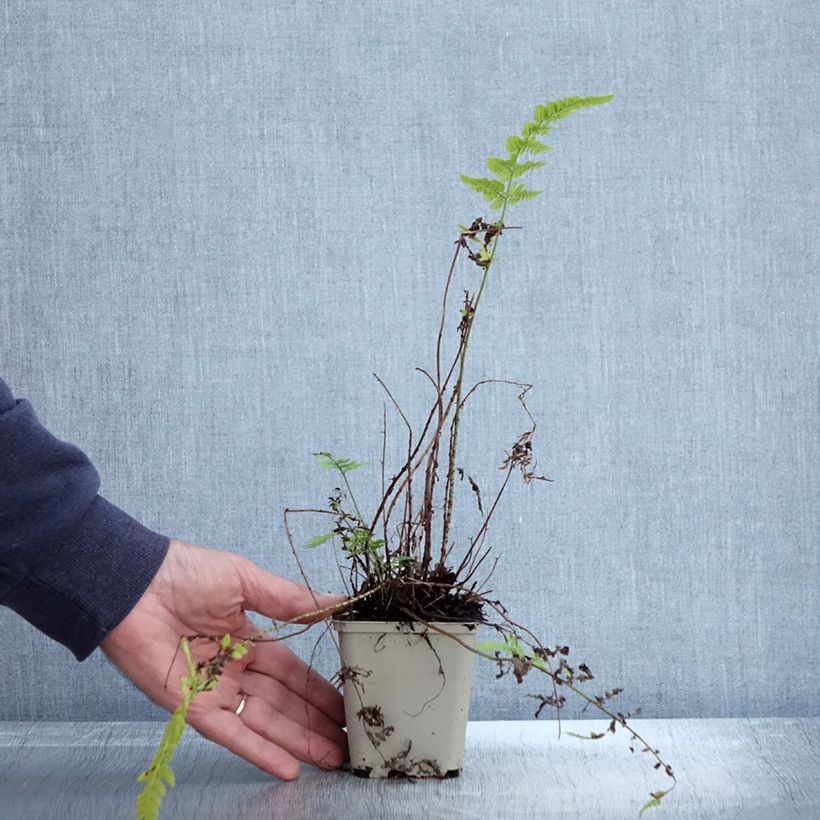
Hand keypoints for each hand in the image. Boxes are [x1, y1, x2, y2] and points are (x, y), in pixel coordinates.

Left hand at [101, 538, 346, 779]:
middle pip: (283, 702)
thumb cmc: (185, 573)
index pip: (292, 671)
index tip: (346, 703)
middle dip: (316, 722)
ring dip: (298, 741)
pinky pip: (230, 734)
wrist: (134, 585)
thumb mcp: (245, 579)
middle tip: (349, 742)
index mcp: (248, 638)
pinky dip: (259, 751)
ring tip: (332, 759)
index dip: (319, 689)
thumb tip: (336, 601)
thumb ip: (289, 599)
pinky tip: (288, 767)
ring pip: (264, 722)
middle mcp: (234, 668)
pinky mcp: (192, 707)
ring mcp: (214, 690)